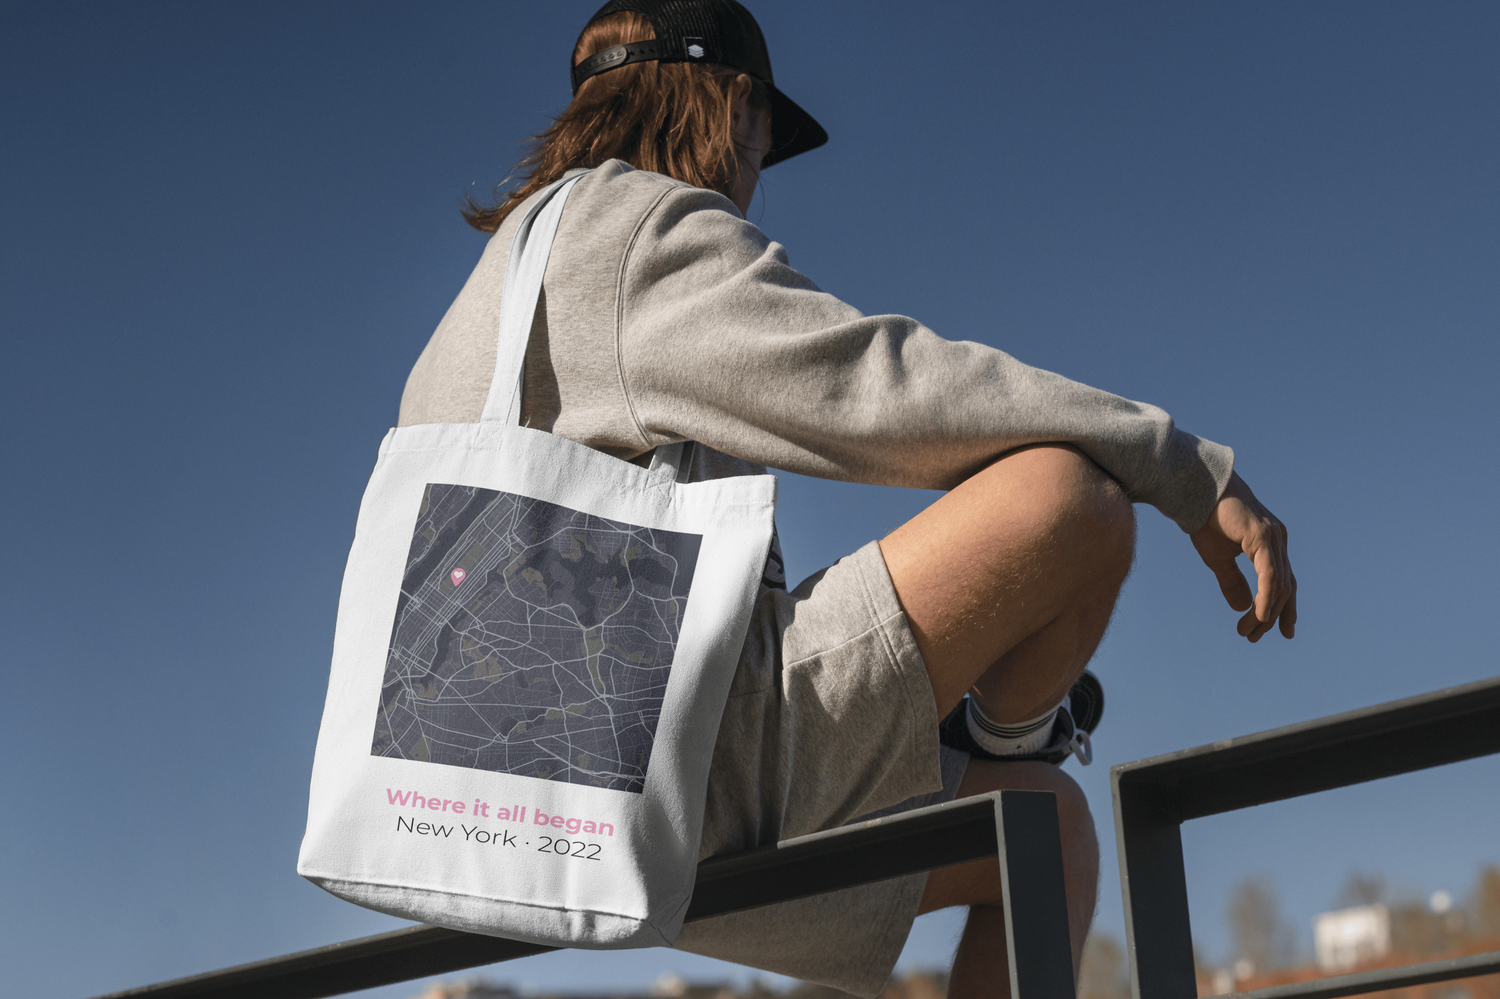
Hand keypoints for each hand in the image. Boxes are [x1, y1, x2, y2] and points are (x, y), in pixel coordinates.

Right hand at [1190, 472, 1296, 641]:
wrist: (1195, 491)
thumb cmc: (1206, 519)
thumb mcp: (1218, 559)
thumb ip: (1232, 582)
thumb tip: (1242, 608)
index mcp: (1271, 544)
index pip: (1284, 582)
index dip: (1286, 609)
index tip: (1281, 632)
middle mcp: (1278, 540)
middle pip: (1285, 587)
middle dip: (1274, 616)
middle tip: (1255, 636)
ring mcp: (1273, 537)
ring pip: (1278, 584)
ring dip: (1265, 612)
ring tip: (1248, 631)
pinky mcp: (1262, 537)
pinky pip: (1270, 574)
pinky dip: (1267, 597)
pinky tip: (1260, 614)